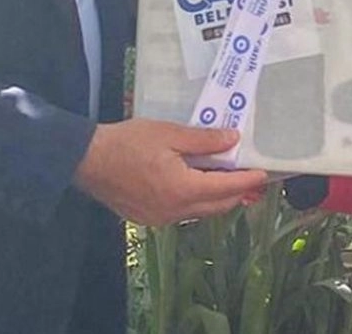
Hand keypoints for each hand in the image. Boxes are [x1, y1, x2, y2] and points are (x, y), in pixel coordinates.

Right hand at [73, 118, 268, 225]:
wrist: (88, 160)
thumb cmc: (128, 142)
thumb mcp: (169, 133)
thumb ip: (204, 140)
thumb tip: (232, 139)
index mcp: (182, 189)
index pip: (225, 188)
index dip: (247, 181)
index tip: (263, 175)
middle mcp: (175, 210)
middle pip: (216, 205)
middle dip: (237, 194)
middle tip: (254, 182)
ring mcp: (160, 218)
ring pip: (199, 211)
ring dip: (217, 198)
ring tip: (230, 183)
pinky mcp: (148, 218)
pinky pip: (182, 213)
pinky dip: (196, 201)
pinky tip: (198, 187)